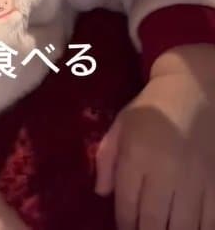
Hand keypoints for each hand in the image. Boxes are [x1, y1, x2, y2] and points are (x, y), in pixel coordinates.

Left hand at [95, 45, 214, 229]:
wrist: (195, 89)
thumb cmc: (153, 107)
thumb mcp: (121, 124)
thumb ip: (106, 159)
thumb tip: (101, 193)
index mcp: (137, 155)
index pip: (127, 206)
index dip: (124, 225)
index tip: (125, 228)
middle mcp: (165, 171)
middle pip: (153, 223)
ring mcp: (194, 179)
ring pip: (182, 227)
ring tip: (162, 229)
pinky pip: (210, 219)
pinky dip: (199, 228)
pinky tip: (189, 226)